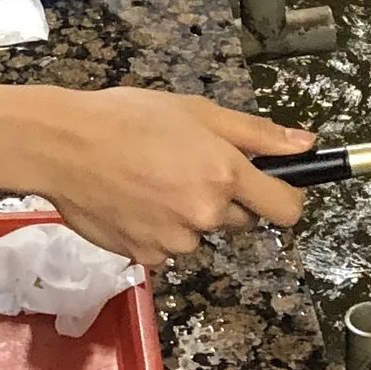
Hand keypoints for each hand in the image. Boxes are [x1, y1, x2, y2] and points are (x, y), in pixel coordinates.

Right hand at [10, 86, 317, 263]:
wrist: (63, 146)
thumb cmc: (127, 119)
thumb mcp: (198, 111)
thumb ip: (257, 134)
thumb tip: (307, 144)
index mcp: (225, 174)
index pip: (286, 208)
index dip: (286, 196)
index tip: (273, 186)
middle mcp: (206, 214)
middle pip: (242, 221)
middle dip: (226, 200)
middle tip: (189, 168)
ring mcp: (176, 241)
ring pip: (201, 235)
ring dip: (188, 216)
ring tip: (152, 181)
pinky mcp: (147, 258)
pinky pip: (168, 249)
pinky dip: (158, 231)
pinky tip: (135, 202)